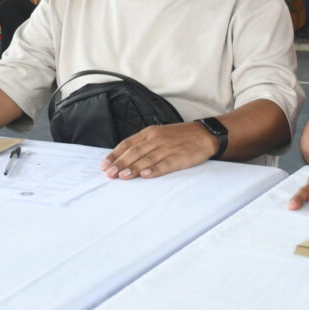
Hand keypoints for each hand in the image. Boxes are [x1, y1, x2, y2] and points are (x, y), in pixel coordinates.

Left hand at [99, 121, 217, 178]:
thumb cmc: (178, 137)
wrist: (204, 134)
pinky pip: (166, 163)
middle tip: (109, 174)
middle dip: (120, 163)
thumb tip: (123, 158)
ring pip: (147, 158)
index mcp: (149, 133)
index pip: (127, 144)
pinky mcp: (180, 156)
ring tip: (122, 176)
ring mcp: (168, 147)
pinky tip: (146, 175)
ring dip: (134, 168)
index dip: (114, 155)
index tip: (103, 165)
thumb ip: (142, 145)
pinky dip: (155, 170)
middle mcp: (156, 139)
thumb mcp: (158, 135)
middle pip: (134, 152)